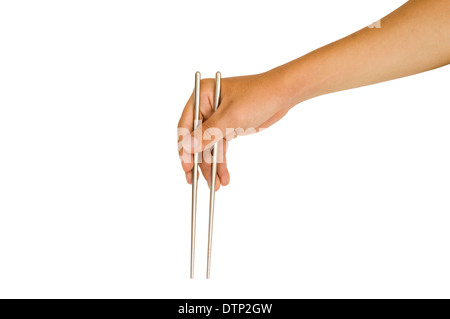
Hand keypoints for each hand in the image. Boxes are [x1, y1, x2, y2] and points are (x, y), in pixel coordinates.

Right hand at [177, 70, 293, 189]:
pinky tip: (224, 176)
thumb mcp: (232, 116)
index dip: (184, 148)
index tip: (186, 167)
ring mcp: (217, 118)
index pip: (186, 125)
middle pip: (196, 139)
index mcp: (202, 95)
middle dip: (198, 161)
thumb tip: (187, 147)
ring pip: (208, 147)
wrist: (284, 94)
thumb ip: (209, 133)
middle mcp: (207, 106)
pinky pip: (220, 148)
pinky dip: (222, 162)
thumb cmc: (258, 96)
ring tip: (216, 185)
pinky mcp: (228, 127)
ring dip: (212, 166)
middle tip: (195, 181)